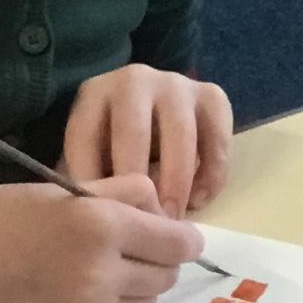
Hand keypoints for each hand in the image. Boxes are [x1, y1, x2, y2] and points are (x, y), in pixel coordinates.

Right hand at [0, 178, 203, 302]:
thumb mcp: (61, 189)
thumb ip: (120, 195)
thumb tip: (162, 211)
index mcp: (101, 224)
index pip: (177, 241)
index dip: (182, 238)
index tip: (177, 237)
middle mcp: (102, 271)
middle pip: (167, 275)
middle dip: (160, 261)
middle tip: (135, 248)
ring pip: (145, 302)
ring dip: (137, 286)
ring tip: (101, 267)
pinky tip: (71, 287)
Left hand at [64, 67, 232, 215]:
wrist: (157, 112)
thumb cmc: (115, 144)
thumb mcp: (93, 154)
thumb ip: (91, 177)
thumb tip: (91, 215)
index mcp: (95, 93)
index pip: (85, 135)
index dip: (91, 179)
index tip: (100, 216)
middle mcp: (135, 80)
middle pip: (134, 132)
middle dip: (138, 182)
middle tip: (143, 222)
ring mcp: (176, 85)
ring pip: (180, 134)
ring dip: (177, 182)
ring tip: (172, 219)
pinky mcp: (212, 96)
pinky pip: (216, 137)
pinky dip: (211, 173)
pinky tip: (198, 200)